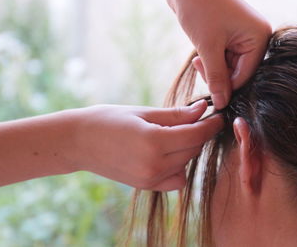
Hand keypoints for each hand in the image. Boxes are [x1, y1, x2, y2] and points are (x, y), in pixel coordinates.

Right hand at [75, 100, 222, 190]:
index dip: (210, 125)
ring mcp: (149, 179)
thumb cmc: (107, 119)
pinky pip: (175, 180)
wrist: (78, 141)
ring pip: (186, 164)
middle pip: (193, 149)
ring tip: (178, 133)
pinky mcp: (145, 185)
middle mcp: (154, 165)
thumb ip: (176, 115)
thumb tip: (202, 110)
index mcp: (153, 142)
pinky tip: (170, 153)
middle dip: (200, 133)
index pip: (195, 135)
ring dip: (189, 148)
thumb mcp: (143, 112)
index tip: (218, 116)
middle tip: (198, 119)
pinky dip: (179, 167)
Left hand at [166, 0, 271, 108]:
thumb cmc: (200, 7)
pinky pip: (222, 59)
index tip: (210, 93)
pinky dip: (210, 61)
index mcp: (259, 38)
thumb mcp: (208, 47)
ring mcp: (243, 37)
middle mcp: (255, 38)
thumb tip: (222, 104)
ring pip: (229, 68)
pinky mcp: (230, 37)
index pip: (246, 76)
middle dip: (217, 76)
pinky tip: (199, 53)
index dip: (227, 88)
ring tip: (198, 57)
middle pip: (238, 73)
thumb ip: (216, 77)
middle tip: (199, 66)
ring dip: (211, 69)